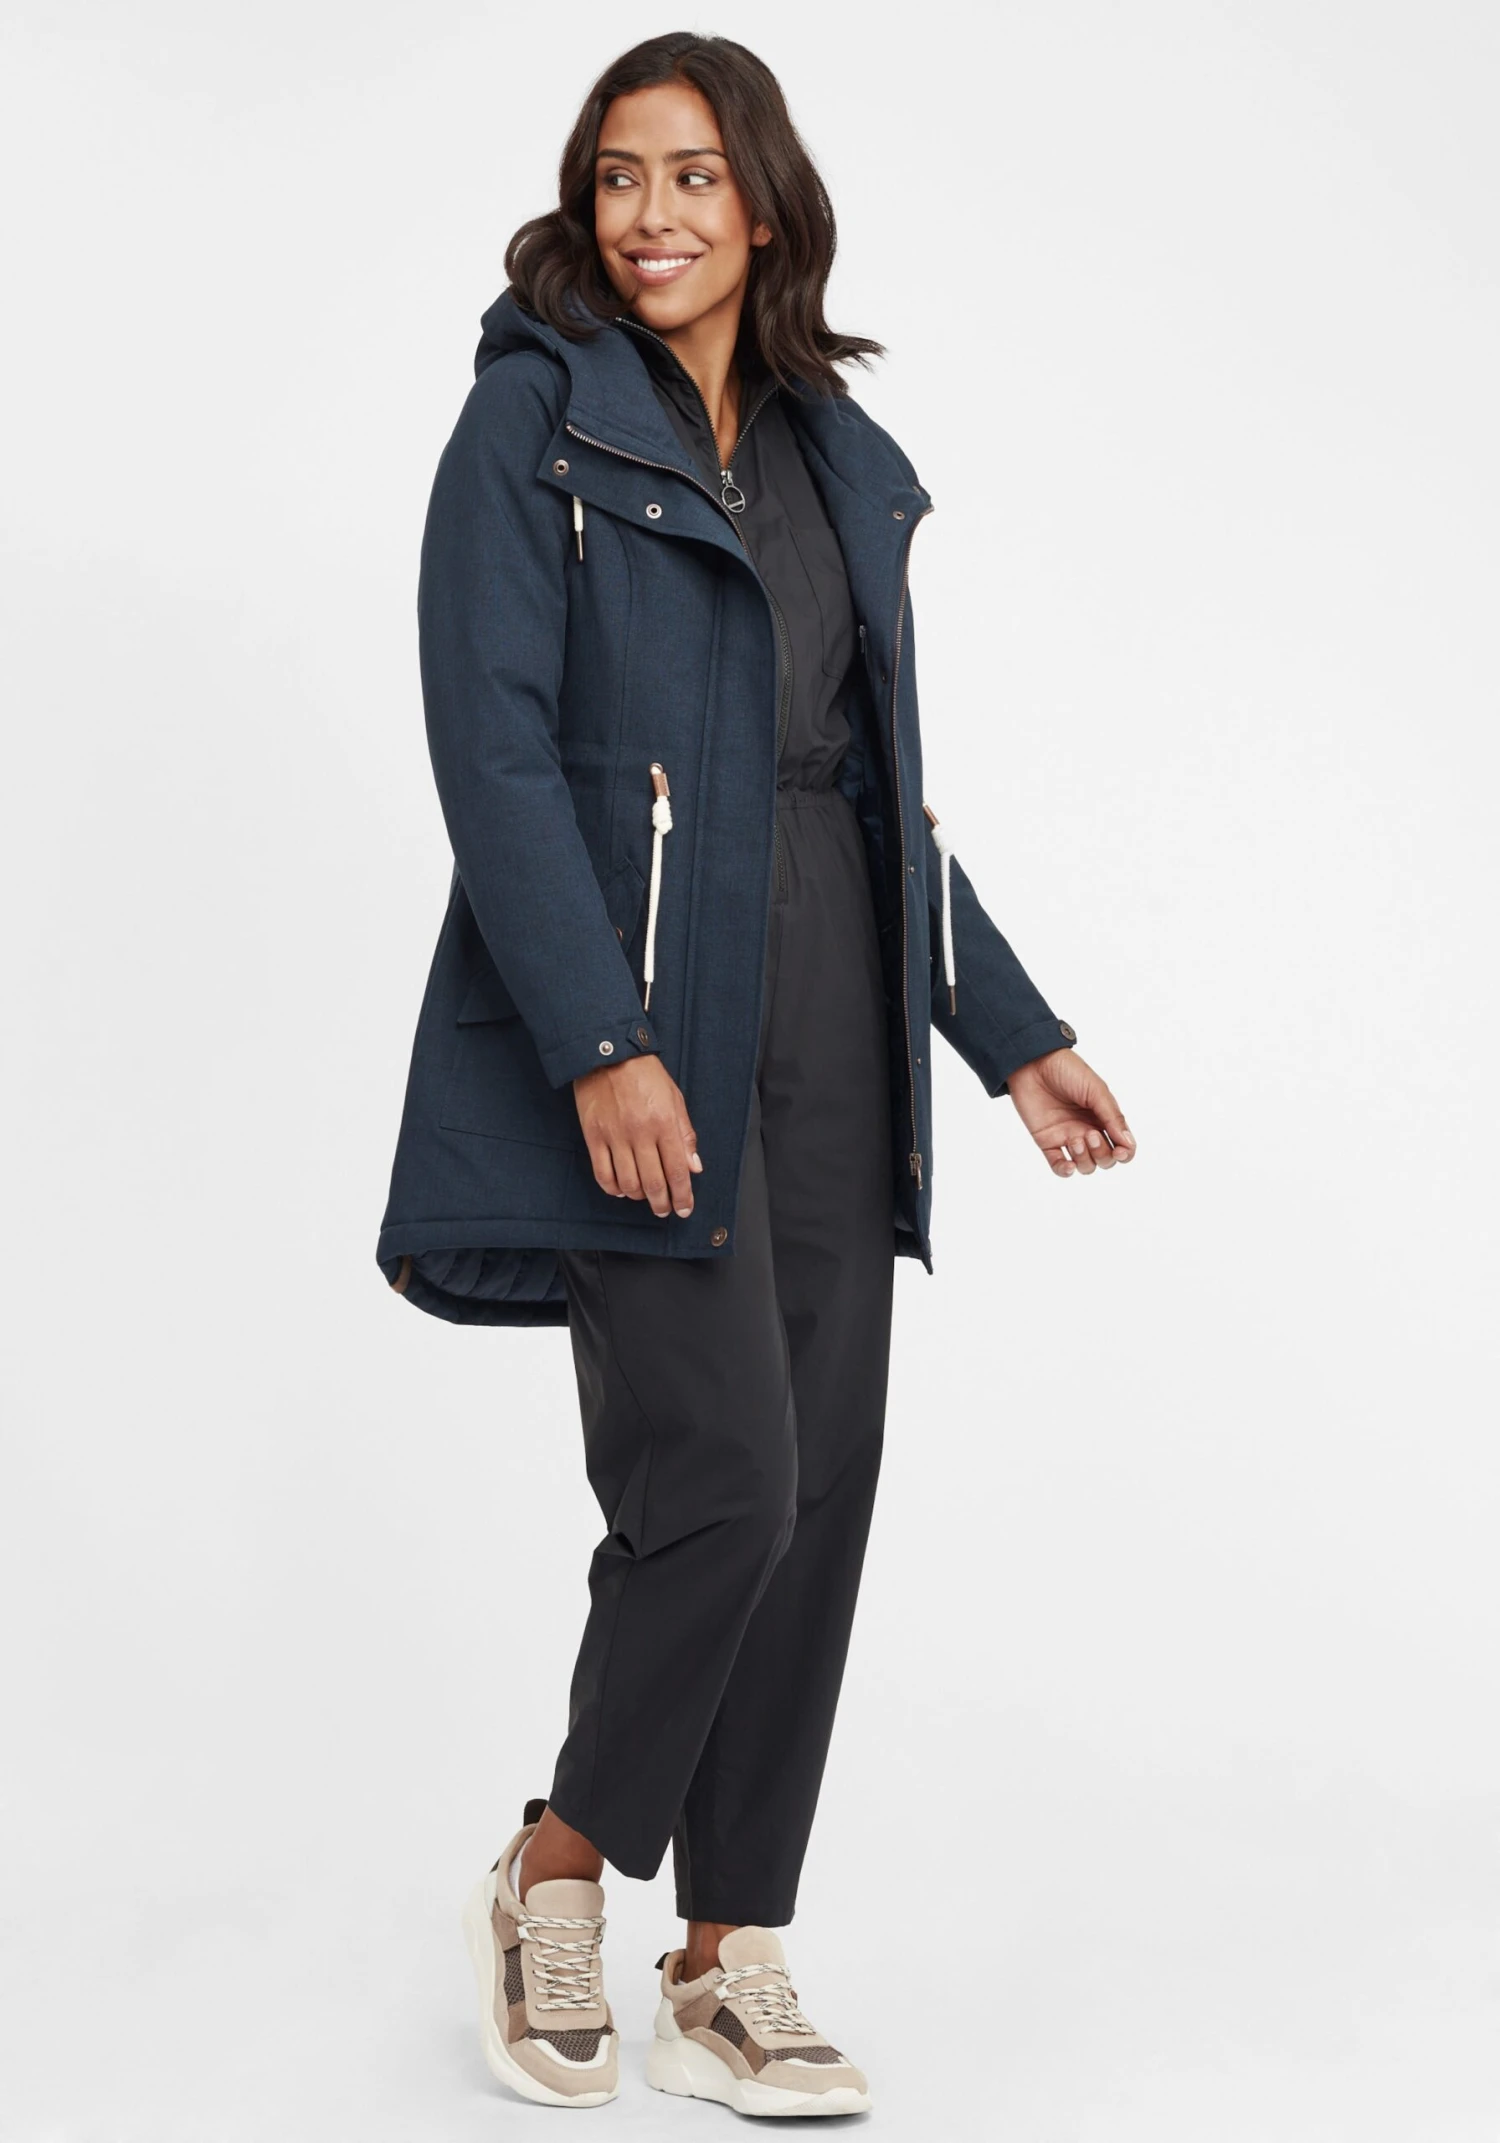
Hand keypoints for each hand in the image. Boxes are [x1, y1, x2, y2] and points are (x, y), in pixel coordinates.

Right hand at [573, 1055, 702, 1217]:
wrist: (607, 1053)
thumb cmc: (644, 1074)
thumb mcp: (675, 1099)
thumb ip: (685, 1135)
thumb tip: (694, 1166)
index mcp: (665, 1123)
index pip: (678, 1170)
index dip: (683, 1195)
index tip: (684, 1208)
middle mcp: (641, 1133)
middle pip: (654, 1183)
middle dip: (662, 1203)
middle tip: (665, 1210)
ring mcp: (615, 1136)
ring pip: (628, 1183)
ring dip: (638, 1197)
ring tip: (644, 1197)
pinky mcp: (594, 1136)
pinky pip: (603, 1173)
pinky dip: (613, 1188)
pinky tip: (621, 1189)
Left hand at [1006, 1048, 1135, 1176]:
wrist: (1033, 1063)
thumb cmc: (1067, 1071)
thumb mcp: (1096, 1091)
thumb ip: (1112, 1117)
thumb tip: (1128, 1143)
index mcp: (1104, 1118)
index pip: (1122, 1145)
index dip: (1125, 1154)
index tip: (1120, 1150)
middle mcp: (1088, 1130)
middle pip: (1105, 1159)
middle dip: (1102, 1154)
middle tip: (1090, 1135)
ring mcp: (1067, 1137)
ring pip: (1085, 1166)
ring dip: (1084, 1159)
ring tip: (1074, 1139)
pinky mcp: (1047, 1141)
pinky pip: (1058, 1165)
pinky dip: (1065, 1171)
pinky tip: (1068, 1165)